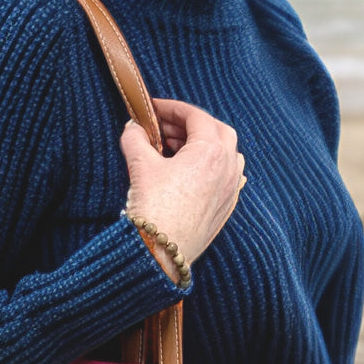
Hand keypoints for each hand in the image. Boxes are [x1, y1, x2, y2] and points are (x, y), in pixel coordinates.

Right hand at [121, 99, 245, 270]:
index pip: (195, 116)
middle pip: (217, 131)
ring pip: (227, 154)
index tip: (153, 109)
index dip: (172, 108)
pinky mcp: (225, 210)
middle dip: (190, 125)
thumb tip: (133, 129)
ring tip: (177, 149)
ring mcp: (230, 190)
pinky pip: (226, 178)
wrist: (160, 255)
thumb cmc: (154, 210)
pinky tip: (189, 174)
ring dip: (205, 145)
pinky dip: (210, 168)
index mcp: (211, 151)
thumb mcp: (140, 167)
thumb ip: (136, 140)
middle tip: (164, 128)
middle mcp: (227, 168)